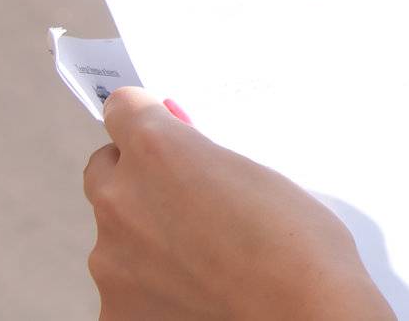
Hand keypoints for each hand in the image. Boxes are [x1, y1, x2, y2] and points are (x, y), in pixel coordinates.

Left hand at [83, 88, 391, 320]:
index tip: (157, 124)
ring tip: (206, 256)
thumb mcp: (258, 173)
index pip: (122, 108)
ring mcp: (111, 260)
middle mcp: (122, 197)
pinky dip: (151, 286)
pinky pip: (125, 285)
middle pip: (106, 169)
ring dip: (148, 235)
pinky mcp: (114, 310)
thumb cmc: (298, 243)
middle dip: (137, 175)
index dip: (144, 116)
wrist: (303, 314)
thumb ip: (205, 158)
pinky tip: (197, 290)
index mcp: (159, 149)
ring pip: (117, 232)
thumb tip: (185, 153)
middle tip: (186, 196)